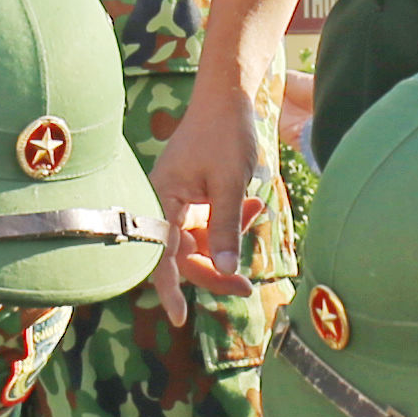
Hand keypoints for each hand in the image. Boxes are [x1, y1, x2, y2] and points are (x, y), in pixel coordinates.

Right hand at [147, 82, 275, 322]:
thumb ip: (226, 228)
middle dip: (216, 269)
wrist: (227, 97)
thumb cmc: (225, 133)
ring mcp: (177, 203)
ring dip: (228, 241)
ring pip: (198, 244)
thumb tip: (224, 270)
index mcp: (161, 199)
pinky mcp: (192, 199)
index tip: (178, 319)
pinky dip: (231, 224)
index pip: (162, 255)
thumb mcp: (230, 183)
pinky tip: (253, 204)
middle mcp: (162, 204)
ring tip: (256, 211)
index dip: (169, 289)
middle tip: (247, 286)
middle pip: (183, 256)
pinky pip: (208, 227)